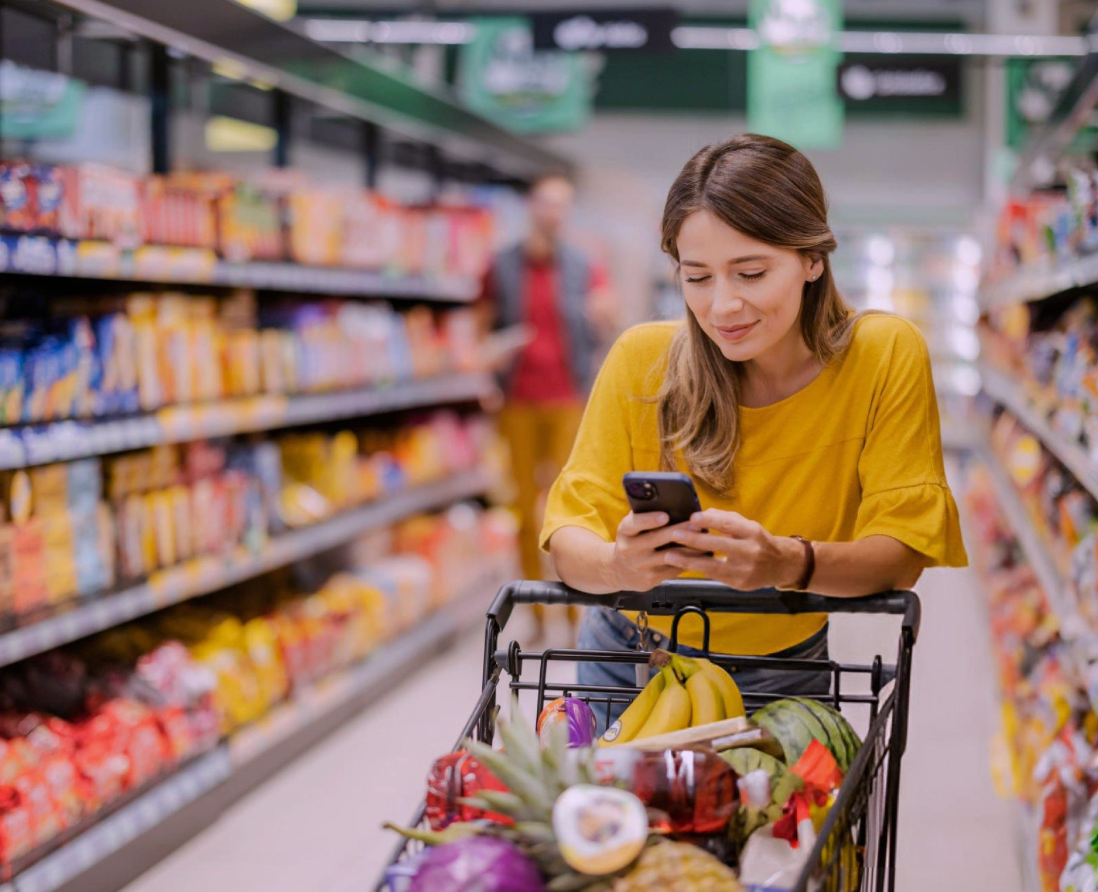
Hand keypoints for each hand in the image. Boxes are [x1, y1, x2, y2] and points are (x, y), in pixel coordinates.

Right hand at [605, 512, 699, 591]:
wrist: (619, 570)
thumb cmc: (633, 541)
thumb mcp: (632, 528)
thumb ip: (645, 516)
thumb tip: (672, 504)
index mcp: (625, 531)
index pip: (634, 523)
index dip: (649, 519)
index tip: (665, 515)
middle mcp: (629, 549)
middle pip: (656, 539)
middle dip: (678, 531)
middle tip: (696, 525)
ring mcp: (640, 566)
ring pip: (669, 556)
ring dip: (689, 548)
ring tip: (704, 539)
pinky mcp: (650, 579)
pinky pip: (673, 569)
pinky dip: (688, 561)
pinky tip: (700, 555)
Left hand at [664, 509, 804, 590]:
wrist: (780, 565)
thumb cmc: (758, 541)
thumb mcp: (747, 526)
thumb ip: (726, 519)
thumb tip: (703, 514)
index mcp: (753, 532)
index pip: (729, 525)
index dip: (710, 521)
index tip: (692, 517)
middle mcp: (751, 551)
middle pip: (718, 545)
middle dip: (693, 540)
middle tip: (674, 534)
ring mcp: (745, 570)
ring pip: (712, 566)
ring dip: (688, 560)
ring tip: (670, 555)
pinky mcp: (739, 584)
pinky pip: (714, 576)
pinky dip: (697, 570)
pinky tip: (682, 565)